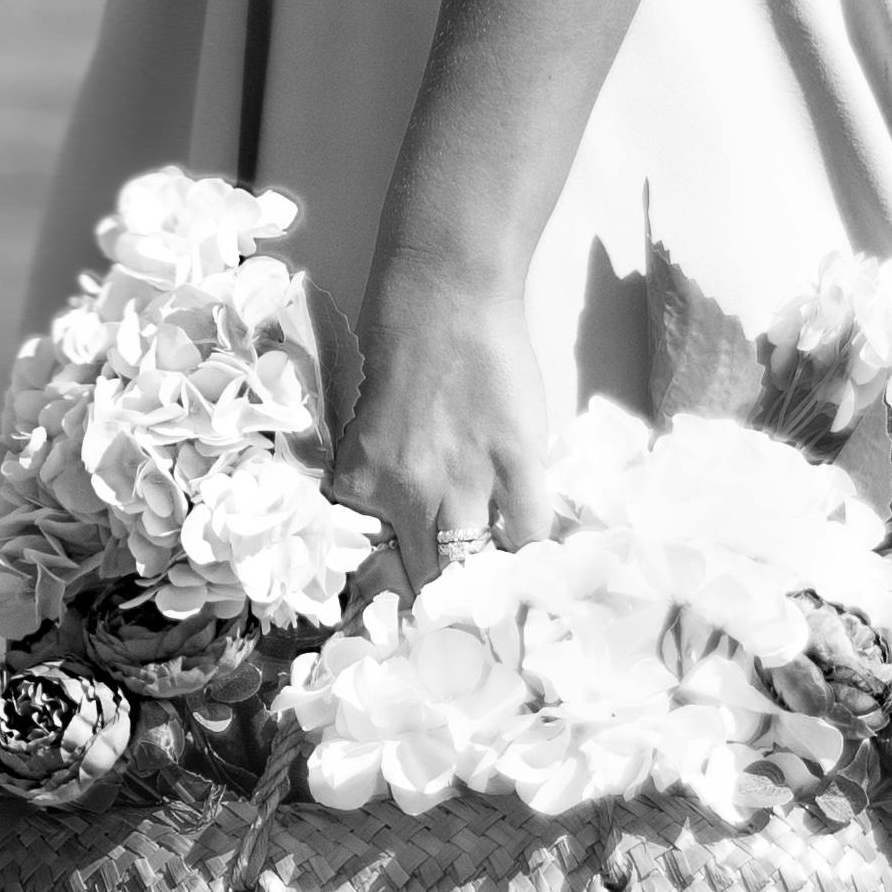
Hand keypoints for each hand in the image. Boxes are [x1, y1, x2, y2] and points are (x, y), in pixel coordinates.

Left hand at [328, 260, 556, 593]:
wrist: (445, 291)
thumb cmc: (395, 340)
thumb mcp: (361, 422)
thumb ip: (373, 474)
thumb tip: (390, 515)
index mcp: (363, 483)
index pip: (371, 564)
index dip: (393, 581)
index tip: (408, 590)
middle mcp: (408, 495)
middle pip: (425, 579)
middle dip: (438, 596)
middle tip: (455, 600)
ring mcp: (465, 484)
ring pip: (473, 568)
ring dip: (483, 583)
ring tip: (495, 592)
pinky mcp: (516, 464)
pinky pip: (527, 533)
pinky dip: (530, 551)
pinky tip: (530, 553)